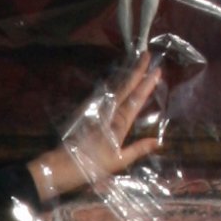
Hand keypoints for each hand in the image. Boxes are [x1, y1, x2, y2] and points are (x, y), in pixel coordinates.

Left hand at [22, 55, 165, 203]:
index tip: (157, 70)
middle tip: (146, 53)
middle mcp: (108, 112)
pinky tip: (118, 79)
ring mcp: (96, 110)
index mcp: (118, 124)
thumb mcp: (118, 162)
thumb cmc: (92, 167)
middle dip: (136, 70)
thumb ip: (138, 149)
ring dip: (125, 74)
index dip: (146, 84)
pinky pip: (103, 93)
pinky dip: (113, 84)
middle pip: (125, 87)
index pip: (135, 100)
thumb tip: (159, 141)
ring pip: (114, 88)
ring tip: (135, 61)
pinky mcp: (86, 111)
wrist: (61, 166)